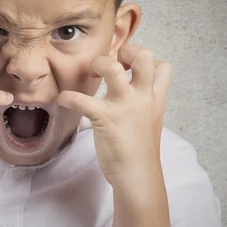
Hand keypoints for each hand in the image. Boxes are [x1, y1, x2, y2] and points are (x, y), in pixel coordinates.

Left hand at [57, 44, 171, 183]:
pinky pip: (80, 100)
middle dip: (127, 50)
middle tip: (114, 63)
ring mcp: (124, 107)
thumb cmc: (140, 151)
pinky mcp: (104, 119)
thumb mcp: (151, 120)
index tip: (132, 67)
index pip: (163, 66)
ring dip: (98, 63)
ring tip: (92, 73)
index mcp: (155, 98)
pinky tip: (64, 100)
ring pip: (112, 68)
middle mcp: (142, 98)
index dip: (148, 60)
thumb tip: (131, 89)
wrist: (137, 176)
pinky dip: (68, 97)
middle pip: (143, 56)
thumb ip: (144, 102)